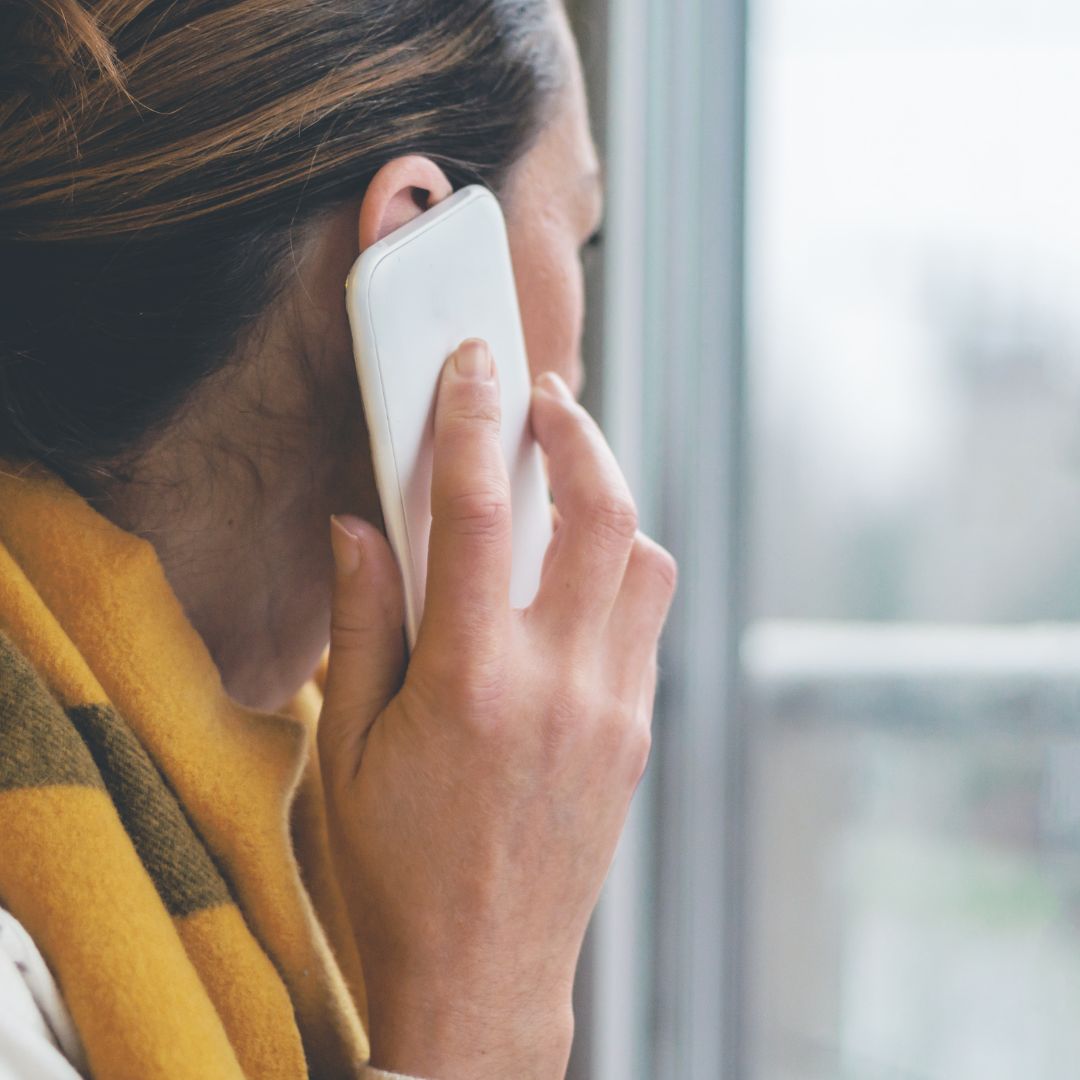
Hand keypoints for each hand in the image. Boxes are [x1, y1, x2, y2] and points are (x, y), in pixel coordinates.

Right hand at [319, 338, 676, 1078]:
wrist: (484, 977)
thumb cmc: (397, 870)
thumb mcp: (345, 749)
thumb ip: (360, 623)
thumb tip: (359, 527)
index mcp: (469, 684)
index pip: (477, 517)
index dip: (473, 423)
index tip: (475, 364)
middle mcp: (558, 686)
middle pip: (601, 515)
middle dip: (579, 433)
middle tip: (549, 398)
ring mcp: (612, 710)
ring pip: (645, 562)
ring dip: (610, 504)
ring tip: (566, 486)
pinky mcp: (636, 734)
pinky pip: (645, 622)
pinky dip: (618, 572)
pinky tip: (572, 580)